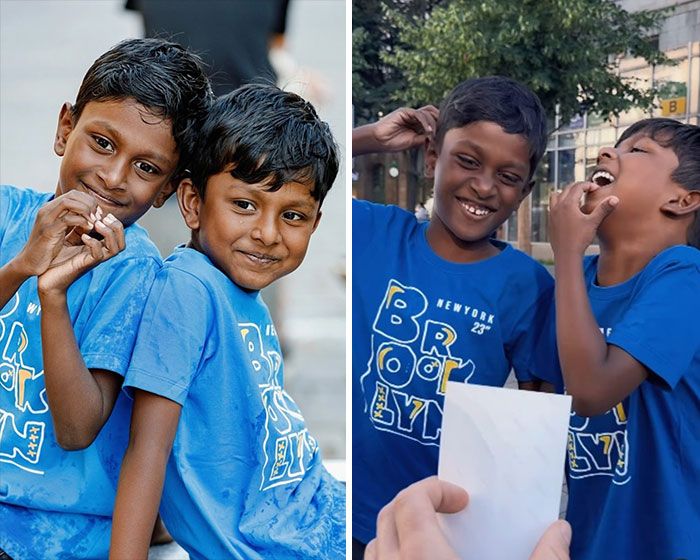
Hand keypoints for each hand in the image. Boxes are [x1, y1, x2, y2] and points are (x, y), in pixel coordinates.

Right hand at [14, 191, 98, 276]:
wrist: (30, 262)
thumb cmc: (48, 247)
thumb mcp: (62, 230)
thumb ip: (73, 221)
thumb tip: (92, 215)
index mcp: (51, 208)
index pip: (74, 194)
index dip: (89, 201)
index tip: (98, 214)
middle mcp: (47, 210)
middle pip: (73, 195)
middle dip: (90, 204)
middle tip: (98, 217)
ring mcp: (46, 219)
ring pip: (69, 202)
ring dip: (86, 210)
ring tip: (95, 222)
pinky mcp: (48, 231)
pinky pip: (67, 219)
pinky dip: (81, 222)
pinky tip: (89, 229)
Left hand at [37, 213, 124, 295]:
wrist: (46, 277)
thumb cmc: (56, 258)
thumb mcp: (69, 237)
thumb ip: (78, 227)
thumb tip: (82, 209)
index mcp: (98, 247)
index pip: (118, 236)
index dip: (114, 222)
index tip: (101, 212)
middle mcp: (100, 254)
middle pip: (122, 242)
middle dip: (116, 227)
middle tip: (103, 218)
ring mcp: (94, 260)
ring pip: (116, 248)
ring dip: (108, 233)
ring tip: (96, 224)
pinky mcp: (85, 265)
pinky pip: (98, 255)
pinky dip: (93, 243)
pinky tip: (83, 236)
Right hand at [353, 105, 438, 155]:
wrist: (379, 141)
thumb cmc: (393, 142)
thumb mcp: (413, 142)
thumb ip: (424, 137)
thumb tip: (436, 137)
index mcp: (417, 123)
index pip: (432, 119)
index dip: (439, 126)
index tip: (443, 136)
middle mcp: (415, 116)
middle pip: (432, 112)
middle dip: (439, 121)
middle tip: (442, 132)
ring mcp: (410, 113)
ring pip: (427, 112)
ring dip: (433, 123)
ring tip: (434, 133)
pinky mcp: (405, 111)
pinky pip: (419, 114)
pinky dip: (425, 122)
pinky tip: (428, 130)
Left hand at [365, 476, 571, 559]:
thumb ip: (545, 559)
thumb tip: (560, 532)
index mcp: (422, 557)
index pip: (411, 499)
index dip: (435, 489)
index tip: (461, 500)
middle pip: (388, 515)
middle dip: (415, 505)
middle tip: (447, 513)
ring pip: (377, 546)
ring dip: (399, 534)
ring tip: (432, 542)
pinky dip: (393, 559)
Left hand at [549, 181, 617, 257]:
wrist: (566, 254)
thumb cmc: (580, 239)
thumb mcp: (594, 222)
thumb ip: (604, 209)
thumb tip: (615, 198)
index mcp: (568, 204)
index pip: (578, 187)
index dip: (588, 185)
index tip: (597, 189)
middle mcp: (557, 206)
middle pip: (567, 189)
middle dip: (578, 187)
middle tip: (589, 190)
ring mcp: (552, 214)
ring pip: (556, 195)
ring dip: (566, 193)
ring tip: (577, 198)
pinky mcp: (550, 221)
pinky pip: (553, 206)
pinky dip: (561, 203)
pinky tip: (570, 211)